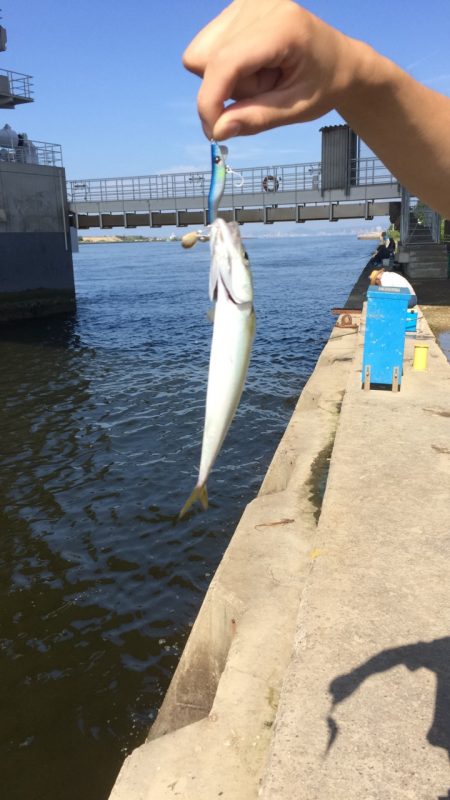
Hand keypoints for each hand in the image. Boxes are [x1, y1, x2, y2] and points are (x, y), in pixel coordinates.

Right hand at [183, 0, 364, 139]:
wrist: (340, 61)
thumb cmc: (324, 86)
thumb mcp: (296, 110)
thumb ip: (256, 119)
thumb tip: (217, 131)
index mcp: (281, 27)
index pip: (224, 62)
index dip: (210, 101)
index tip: (214, 133)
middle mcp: (258, 5)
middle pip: (204, 60)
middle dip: (226, 90)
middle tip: (265, 92)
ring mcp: (246, 2)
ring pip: (200, 54)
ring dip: (225, 79)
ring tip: (262, 78)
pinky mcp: (237, 7)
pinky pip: (208, 47)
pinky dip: (226, 66)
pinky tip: (255, 66)